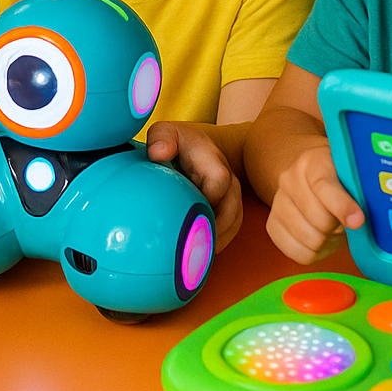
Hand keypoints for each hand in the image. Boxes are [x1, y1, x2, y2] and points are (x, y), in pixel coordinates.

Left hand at [146, 121, 243, 251]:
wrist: (204, 145)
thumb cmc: (181, 141)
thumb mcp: (167, 131)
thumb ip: (161, 138)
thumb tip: (157, 154)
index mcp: (213, 162)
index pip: (219, 181)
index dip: (206, 199)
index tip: (186, 213)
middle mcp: (230, 181)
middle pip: (232, 210)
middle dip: (213, 230)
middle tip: (190, 249)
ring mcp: (234, 197)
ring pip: (234, 224)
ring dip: (216, 241)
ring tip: (195, 259)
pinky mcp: (232, 210)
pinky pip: (231, 230)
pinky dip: (217, 243)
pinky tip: (200, 257)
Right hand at [264, 140, 363, 263]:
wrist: (310, 178)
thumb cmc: (340, 180)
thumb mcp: (352, 175)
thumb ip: (361, 191)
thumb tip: (362, 219)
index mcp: (312, 161)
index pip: (323, 185)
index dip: (341, 206)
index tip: (358, 221)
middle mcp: (289, 179)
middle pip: (317, 218)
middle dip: (338, 226)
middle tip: (346, 221)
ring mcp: (277, 202)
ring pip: (309, 239)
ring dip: (328, 240)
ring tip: (333, 229)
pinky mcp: (273, 225)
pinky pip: (298, 253)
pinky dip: (315, 252)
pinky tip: (321, 239)